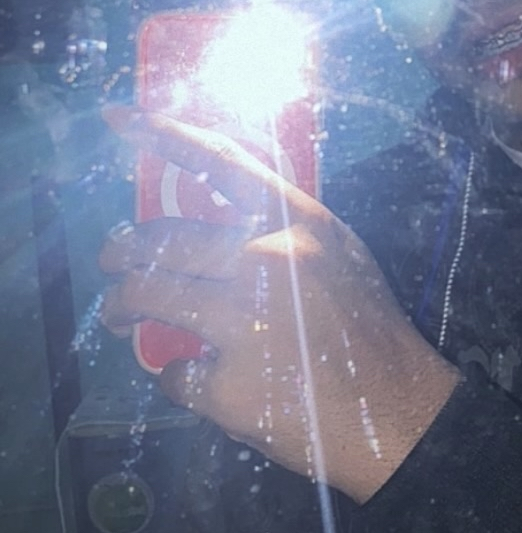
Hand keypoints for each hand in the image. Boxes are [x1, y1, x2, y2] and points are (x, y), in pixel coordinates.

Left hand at [99, 108, 459, 501]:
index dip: (166, 137)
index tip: (120, 120)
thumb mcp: (338, 254)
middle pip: (161, 238)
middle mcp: (267, 259)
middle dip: (119, 250)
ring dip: (121, 307)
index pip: (221, 162)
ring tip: (120, 317)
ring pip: (148, 295)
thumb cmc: (368, 330)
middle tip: (111, 262)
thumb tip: (214, 223)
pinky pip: (174, 372)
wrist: (398, 412)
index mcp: (297, 222)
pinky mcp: (230, 384)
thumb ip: (282, 232)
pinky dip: (177, 378)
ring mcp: (244, 322)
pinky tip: (198, 380)